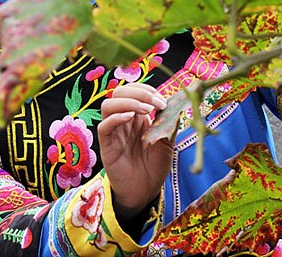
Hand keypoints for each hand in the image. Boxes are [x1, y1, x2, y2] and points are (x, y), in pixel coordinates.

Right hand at [98, 82, 173, 220]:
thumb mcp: (168, 142)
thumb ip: (169, 122)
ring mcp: (114, 132)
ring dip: (129, 102)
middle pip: (119, 92)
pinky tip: (131, 118)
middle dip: (139, 92)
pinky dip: (116, 117)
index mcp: (137, 116)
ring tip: (146, 111)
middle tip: (156, 104)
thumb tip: (177, 101)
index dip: (147, 90)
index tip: (163, 100)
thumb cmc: (155, 167)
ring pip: (108, 104)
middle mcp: (123, 121)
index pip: (134, 91)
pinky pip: (104, 126)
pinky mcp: (107, 146)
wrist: (145, 191)